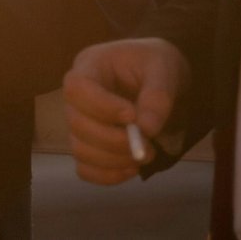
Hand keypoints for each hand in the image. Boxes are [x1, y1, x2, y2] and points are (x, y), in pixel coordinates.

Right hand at [63, 37, 190, 185]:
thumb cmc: (156, 64)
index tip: (131, 116)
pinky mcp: (88, 145)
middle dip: (113, 140)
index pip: (77, 87)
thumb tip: (145, 129)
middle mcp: (77, 95)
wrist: (159, 78)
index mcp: (89, 65)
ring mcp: (80, 122)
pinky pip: (85, 169)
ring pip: (79, 149)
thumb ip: (157, 96)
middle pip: (76, 123)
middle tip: (147, 146)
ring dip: (113, 160)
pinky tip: (132, 168)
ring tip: (146, 154)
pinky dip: (107, 175)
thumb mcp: (164, 69)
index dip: (100, 106)